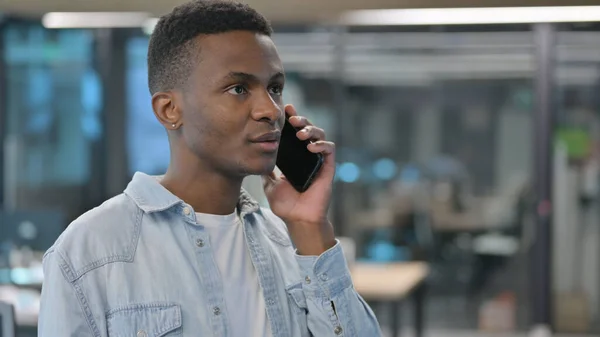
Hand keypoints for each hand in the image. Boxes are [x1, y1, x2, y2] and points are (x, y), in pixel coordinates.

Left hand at [263, 104, 335, 254]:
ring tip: (300, 133)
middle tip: (292, 118)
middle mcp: (307, 155)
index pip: (294, 132)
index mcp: (295, 156)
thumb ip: (266, 169)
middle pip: (308, 128)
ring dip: (311, 129)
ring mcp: (318, 160)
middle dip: (301, 119)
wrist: (298, 220)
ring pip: (320, 134)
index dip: (292, 118)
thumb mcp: (269, 183)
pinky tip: (310, 146)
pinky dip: (321, 144)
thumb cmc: (286, 205)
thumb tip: (255, 155)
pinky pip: (329, 149)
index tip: (286, 108)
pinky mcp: (328, 168)